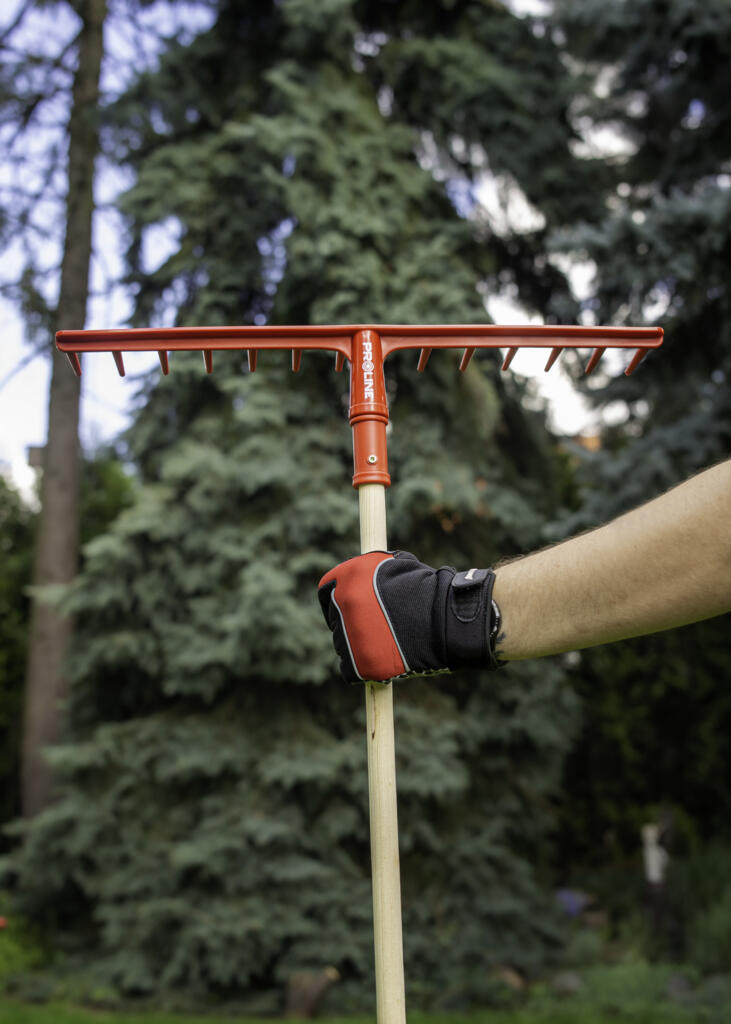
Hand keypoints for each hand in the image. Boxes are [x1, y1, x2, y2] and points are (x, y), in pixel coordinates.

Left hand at [317, 551, 501, 682]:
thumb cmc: (428, 591)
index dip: (337, 603)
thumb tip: (363, 577)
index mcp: (347, 577)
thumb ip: (371, 574)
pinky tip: (385, 662)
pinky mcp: (358, 664)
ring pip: (343, 646)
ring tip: (389, 643)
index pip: (325, 593)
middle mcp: (342, 604)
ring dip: (359, 646)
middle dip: (351, 626)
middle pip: (335, 621)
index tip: (350, 611)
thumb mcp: (396, 566)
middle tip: (377, 630)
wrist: (447, 620)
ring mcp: (348, 634)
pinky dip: (363, 669)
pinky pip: (350, 670)